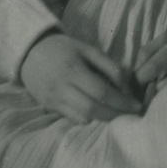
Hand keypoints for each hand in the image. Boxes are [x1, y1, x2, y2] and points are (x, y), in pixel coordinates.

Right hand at [20, 33, 142, 123]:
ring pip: (83, 117)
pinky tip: (100, 113)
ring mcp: (53, 100)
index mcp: (72, 70)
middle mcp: (61, 88)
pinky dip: (89, 118)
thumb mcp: (87, 49)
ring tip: (120, 116)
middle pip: (93, 108)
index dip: (121, 101)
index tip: (137, 105)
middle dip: (115, 114)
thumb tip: (127, 85)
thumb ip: (109, 65)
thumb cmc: (63, 49)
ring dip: (104, 119)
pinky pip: (73, 118)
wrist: (29, 53)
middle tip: (131, 114)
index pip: (101, 91)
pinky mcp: (49, 107)